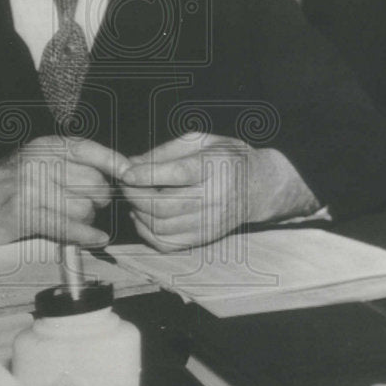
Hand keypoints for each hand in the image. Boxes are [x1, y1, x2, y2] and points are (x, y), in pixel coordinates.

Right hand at [0, 137, 129, 253]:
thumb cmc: (8, 184)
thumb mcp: (36, 159)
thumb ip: (70, 162)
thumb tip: (116, 170)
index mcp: (44, 146)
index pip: (89, 149)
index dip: (115, 162)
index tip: (132, 173)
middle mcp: (38, 163)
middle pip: (92, 183)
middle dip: (100, 198)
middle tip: (93, 204)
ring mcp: (31, 189)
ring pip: (83, 207)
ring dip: (86, 219)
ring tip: (74, 219)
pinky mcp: (26, 216)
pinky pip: (69, 227)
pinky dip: (86, 236)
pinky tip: (96, 238)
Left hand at [120, 133, 253, 250]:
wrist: (260, 187)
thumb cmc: (227, 158)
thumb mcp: (202, 141)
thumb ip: (165, 151)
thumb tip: (131, 163)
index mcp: (214, 167)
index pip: (177, 174)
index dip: (146, 175)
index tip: (126, 173)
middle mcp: (213, 197)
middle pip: (163, 205)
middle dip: (134, 196)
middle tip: (125, 185)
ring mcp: (209, 222)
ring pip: (161, 226)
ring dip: (138, 213)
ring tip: (135, 199)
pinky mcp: (204, 238)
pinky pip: (167, 244)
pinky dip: (147, 233)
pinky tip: (144, 217)